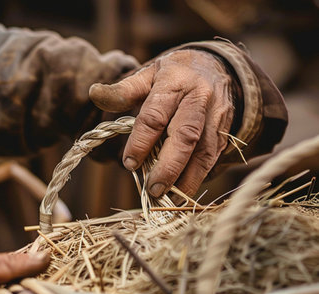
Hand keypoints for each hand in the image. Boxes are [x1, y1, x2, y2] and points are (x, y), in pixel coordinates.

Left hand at [89, 49, 233, 197]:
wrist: (216, 67)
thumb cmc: (173, 76)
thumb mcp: (148, 75)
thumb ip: (123, 90)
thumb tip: (94, 93)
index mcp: (175, 82)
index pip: (155, 116)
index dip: (141, 142)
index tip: (129, 164)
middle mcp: (199, 99)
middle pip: (185, 136)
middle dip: (168, 167)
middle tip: (152, 190)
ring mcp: (217, 117)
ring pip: (204, 152)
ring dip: (186, 180)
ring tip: (168, 200)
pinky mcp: (225, 132)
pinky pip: (213, 159)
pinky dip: (197, 179)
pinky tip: (182, 194)